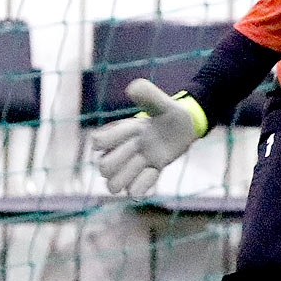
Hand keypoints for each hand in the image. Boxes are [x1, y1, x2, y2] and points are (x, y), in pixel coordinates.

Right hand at [91, 79, 204, 196]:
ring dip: (132, 177)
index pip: (97, 143)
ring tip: (148, 163)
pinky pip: (134, 192)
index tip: (137, 129)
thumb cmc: (170, 114)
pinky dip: (145, 184)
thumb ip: (148, 96)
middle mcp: (118, 151)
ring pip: (113, 186)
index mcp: (117, 133)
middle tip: (143, 149)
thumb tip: (132, 88)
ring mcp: (130, 167)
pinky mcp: (143, 177)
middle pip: (103, 168)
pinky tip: (155, 170)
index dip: (116, 139)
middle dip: (125, 161)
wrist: (183, 130)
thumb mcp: (162, 104)